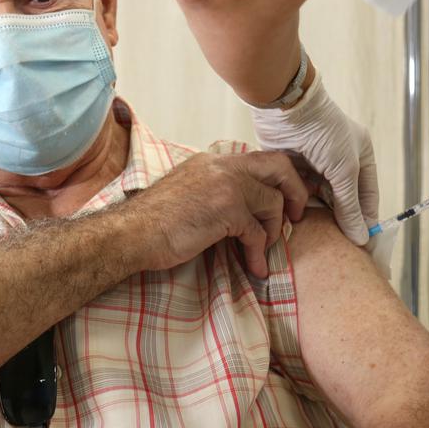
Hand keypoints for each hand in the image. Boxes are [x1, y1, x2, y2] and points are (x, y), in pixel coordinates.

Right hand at [126, 151, 308, 277]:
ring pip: (273, 201)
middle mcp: (223, 166)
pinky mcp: (228, 208)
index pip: (259, 159)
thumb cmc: (154, 221)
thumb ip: (216, 191)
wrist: (132, 232)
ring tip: (262, 252)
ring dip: (273, 231)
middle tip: (296, 216)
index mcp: (213, 160)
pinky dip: (258, 253)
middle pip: (278, 166)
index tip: (288, 198)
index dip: (280, 178)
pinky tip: (255, 268)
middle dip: (295, 191)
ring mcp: (227, 185)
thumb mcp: (189, 192)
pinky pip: (257, 232)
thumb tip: (243, 210)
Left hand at [250, 75, 378, 245]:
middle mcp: (337, 162)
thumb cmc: (323, 133)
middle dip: (340, 220)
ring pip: (318, 199)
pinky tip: (297, 222)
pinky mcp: (291, 169)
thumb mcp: (344, 170)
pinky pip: (297, 193)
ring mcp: (313, 166)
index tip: (364, 245)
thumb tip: (361, 238)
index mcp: (359, 157)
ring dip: (317, 215)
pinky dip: (297, 206)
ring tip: (318, 238)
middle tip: (338, 245)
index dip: (365, 220)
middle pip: (342, 200)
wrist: (286, 111)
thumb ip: (350, 206)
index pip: (367, 196)